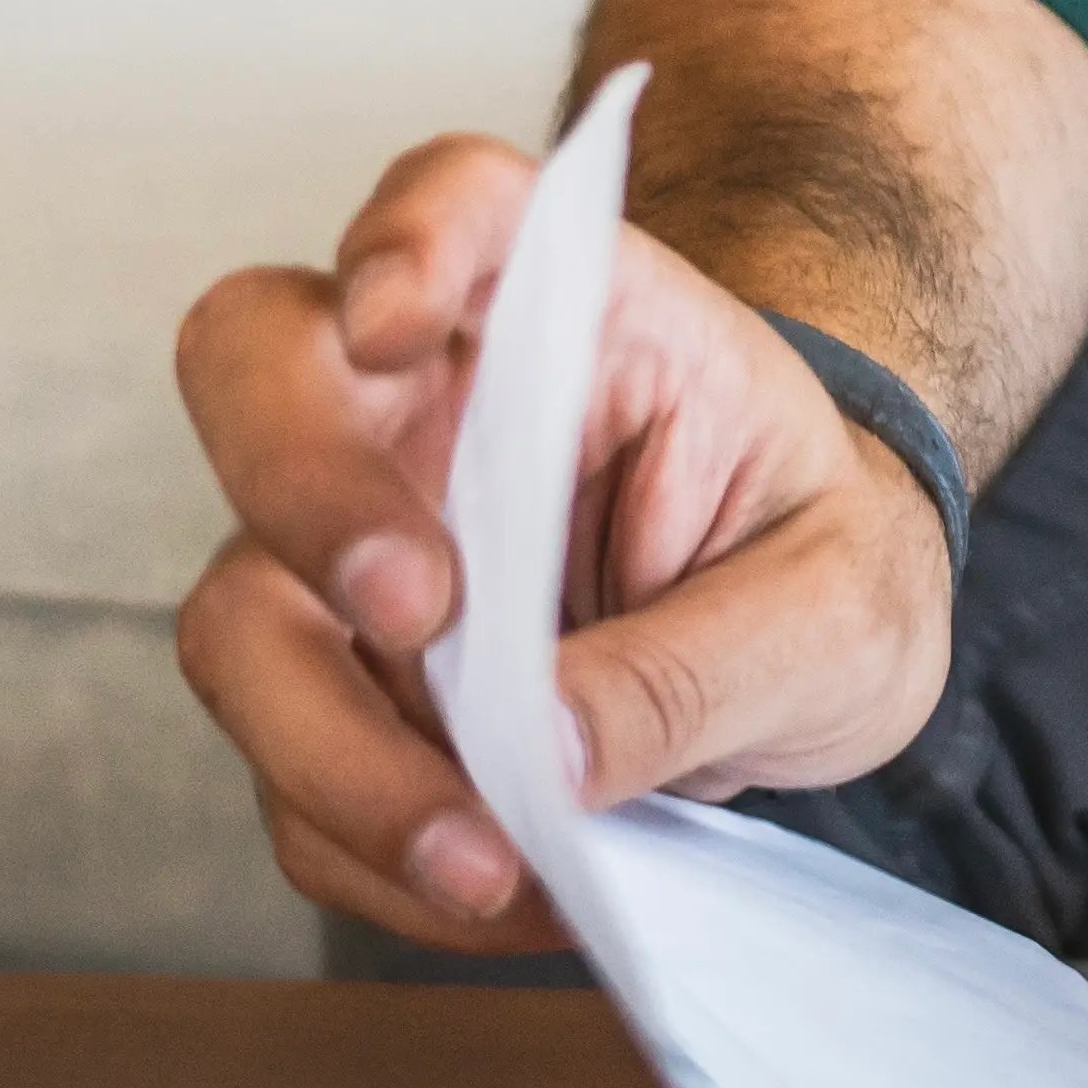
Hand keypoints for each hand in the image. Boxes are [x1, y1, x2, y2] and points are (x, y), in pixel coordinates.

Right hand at [167, 123, 956, 958]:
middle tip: (416, 610)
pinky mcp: (339, 687)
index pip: (455, 201)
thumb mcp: (843, 606)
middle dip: (302, 492)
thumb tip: (550, 755)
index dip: (401, 236)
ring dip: (330, 746)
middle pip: (255, 371)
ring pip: (244, 612)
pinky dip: (370, 848)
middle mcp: (420, 402)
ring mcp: (354, 544)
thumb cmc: (816, 561)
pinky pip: (289, 776)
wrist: (803, 647)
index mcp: (566, 306)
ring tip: (484, 855)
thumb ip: (714, 659)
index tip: (395, 316)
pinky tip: (495, 887)